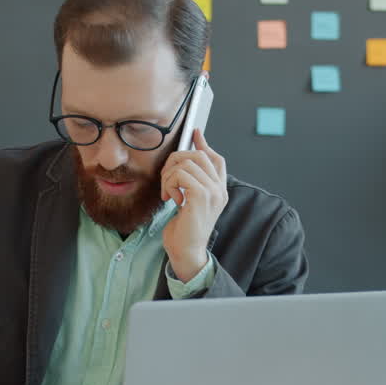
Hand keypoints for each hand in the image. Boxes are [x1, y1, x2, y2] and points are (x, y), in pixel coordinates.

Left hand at [161, 129, 227, 279]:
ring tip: (168, 192)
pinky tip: (170, 199)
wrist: (186, 251)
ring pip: (187, 163)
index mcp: (219, 191)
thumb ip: (190, 183)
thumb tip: (183, 163)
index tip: (195, 133)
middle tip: (166, 179)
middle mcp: (219, 190)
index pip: (216, 159)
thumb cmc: (184, 230)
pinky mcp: (200, 196)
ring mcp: (212, 192)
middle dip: (176, 161)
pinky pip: (181, 175)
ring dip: (169, 175)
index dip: (204, 144)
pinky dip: (170, 184)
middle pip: (199, 155)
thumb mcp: (189, 202)